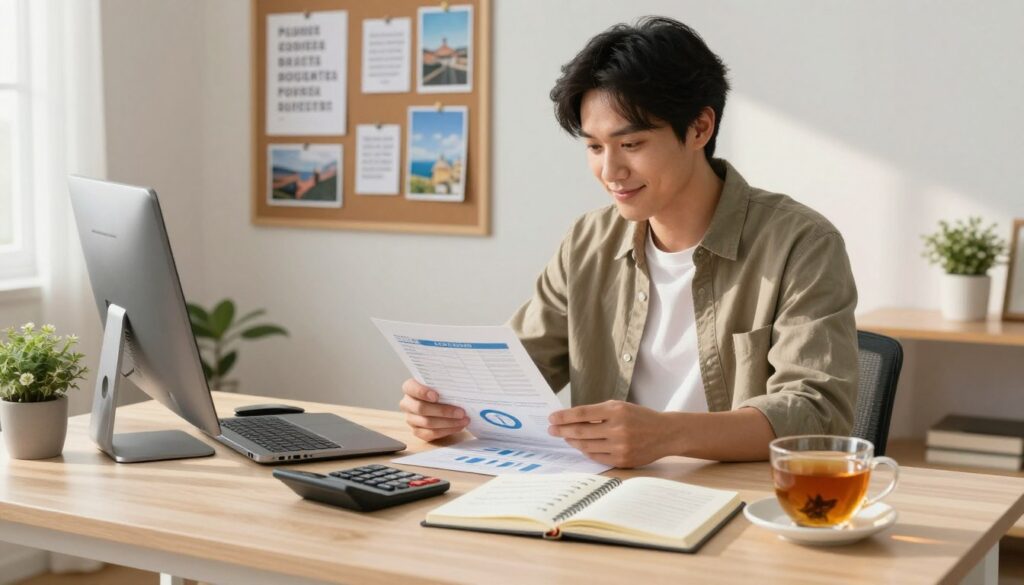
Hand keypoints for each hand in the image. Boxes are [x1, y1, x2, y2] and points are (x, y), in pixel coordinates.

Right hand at [399, 379, 469, 441]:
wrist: (440, 402)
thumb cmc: (441, 390)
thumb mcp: (441, 383)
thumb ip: (445, 384)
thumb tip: (461, 386)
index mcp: (410, 388)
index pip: (411, 388)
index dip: (422, 392)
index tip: (436, 396)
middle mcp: (407, 404)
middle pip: (421, 408)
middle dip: (443, 411)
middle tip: (461, 412)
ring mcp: (411, 419)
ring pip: (427, 423)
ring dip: (449, 422)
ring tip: (464, 420)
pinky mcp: (417, 431)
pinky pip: (430, 434)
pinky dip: (446, 431)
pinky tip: (458, 427)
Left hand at [548, 400, 669, 467]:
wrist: (665, 433)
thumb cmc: (640, 418)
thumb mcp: (621, 407)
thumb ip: (599, 412)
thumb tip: (572, 419)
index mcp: (616, 410)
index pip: (582, 413)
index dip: (564, 416)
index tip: (552, 418)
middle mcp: (618, 428)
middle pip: (581, 431)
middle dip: (562, 430)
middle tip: (552, 430)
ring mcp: (620, 446)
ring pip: (587, 446)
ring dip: (573, 441)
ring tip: (566, 437)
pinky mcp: (623, 460)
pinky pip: (597, 457)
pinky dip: (586, 451)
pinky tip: (581, 446)